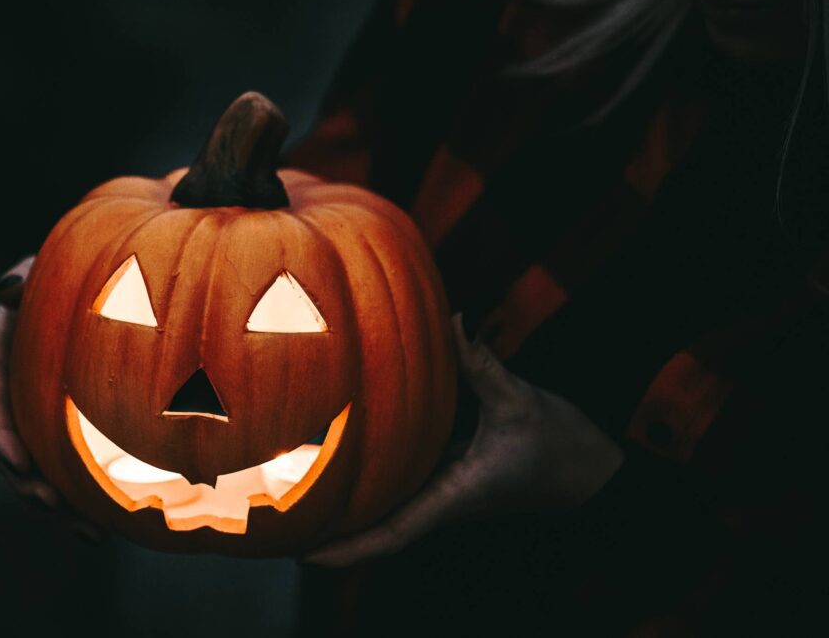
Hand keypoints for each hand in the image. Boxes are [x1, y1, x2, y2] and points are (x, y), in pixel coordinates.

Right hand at [0, 256, 101, 540]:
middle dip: (29, 483)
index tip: (18, 463)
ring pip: (35, 470)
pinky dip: (78, 500)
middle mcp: (8, 392)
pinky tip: (102, 530)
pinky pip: (62, 470)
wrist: (91, 286)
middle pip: (10, 449)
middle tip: (56, 505)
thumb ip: (25, 277)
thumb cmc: (61, 273)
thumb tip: (6, 289)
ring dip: (58, 504)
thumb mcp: (42, 267)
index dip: (2, 436)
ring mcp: (30, 415)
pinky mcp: (55, 429)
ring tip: (89, 532)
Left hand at [304, 314, 623, 566]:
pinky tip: (356, 452)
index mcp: (452, 496)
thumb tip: (452, 319)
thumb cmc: (564, 451)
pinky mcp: (456, 472)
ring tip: (300, 487)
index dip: (344, 550)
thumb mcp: (521, 403)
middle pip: (376, 526)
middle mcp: (442, 499)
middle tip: (278, 521)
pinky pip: (408, 478)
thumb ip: (482, 363)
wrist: (599, 476)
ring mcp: (448, 489)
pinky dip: (379, 474)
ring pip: (390, 504)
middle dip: (331, 531)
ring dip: (350, 503)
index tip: (300, 557)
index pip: (389, 536)